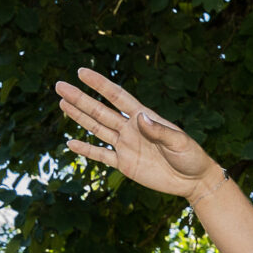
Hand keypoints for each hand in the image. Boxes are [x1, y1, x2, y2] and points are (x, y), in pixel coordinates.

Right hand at [56, 69, 223, 198]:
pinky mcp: (125, 164)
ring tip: (62, 103)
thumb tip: (139, 117)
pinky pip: (101, 155)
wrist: (193, 180)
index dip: (100, 84)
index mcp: (144, 117)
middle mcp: (131, 128)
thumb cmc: (191, 157)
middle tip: (59, 85)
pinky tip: (71, 143)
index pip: (117, 96)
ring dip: (79, 117)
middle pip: (100, 111)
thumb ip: (159, 131)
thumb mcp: (179, 142)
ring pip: (97, 129)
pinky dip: (86, 150)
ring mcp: (126, 146)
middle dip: (80, 98)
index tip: (82, 72)